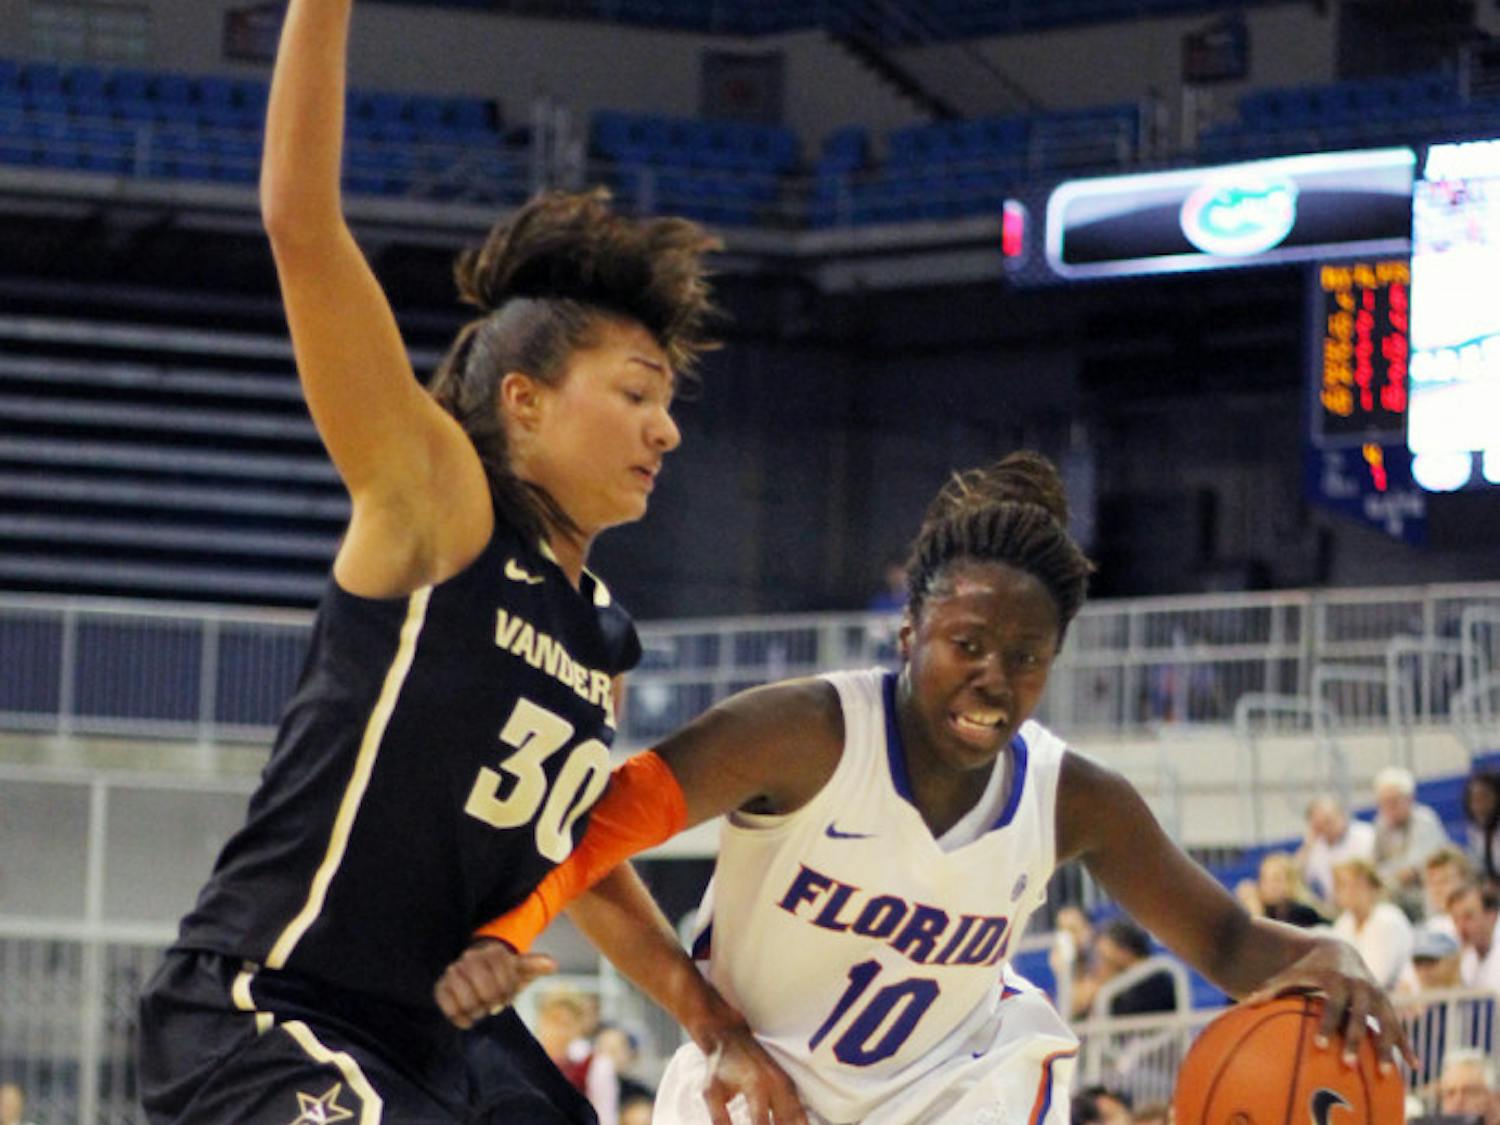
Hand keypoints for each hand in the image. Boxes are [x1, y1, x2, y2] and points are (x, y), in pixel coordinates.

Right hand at [434, 939, 556, 1028]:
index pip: (505, 980)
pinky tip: (467, 1020)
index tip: (505, 998)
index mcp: (494, 952)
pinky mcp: (441, 986)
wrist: (476, 977)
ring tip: (480, 1012)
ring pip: (467, 999)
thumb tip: (552, 965)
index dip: (507, 993)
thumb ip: (534, 966)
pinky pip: (447, 1004)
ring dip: (476, 1011)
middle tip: (493, 1008)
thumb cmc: (501, 976)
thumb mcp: (519, 970)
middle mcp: (471, 958)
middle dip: (491, 1003)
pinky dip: (458, 1016)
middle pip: (486, 991)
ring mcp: (454, 971)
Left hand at [698, 1018, 807, 1124]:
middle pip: (786, 1124)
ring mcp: (787, 1084)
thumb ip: (720, 1119)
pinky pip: (801, 1113)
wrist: (731, 1037)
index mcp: (756, 1085)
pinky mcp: (791, 1085)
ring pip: (799, 1119)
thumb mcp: (711, 1092)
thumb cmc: (719, 1067)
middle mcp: (776, 1084)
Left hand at [1241, 940, 1416, 1072]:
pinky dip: (1406, 1045)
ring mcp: (1377, 995)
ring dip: (1387, 1047)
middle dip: (1355, 1040)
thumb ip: (1272, 989)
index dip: (1326, 1025)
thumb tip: (1247, 1003)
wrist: (1339, 949)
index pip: (1331, 1005)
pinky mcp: (1388, 1004)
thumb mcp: (1290, 974)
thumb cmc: (1307, 968)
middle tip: (1349, 1065)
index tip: (1320, 1046)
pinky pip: (1399, 1027)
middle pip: (1359, 1017)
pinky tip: (1414, 1066)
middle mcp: (1360, 987)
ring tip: (1386, 1074)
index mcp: (1336, 981)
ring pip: (1385, 1023)